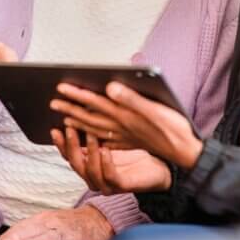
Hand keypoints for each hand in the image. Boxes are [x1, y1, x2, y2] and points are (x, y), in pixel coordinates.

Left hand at [0, 205, 113, 239]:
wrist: (96, 220)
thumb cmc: (67, 224)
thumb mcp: (48, 223)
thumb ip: (30, 231)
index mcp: (42, 219)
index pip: (21, 227)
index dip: (7, 237)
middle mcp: (52, 223)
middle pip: (31, 229)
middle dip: (16, 237)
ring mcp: (64, 232)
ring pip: (49, 236)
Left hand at [50, 82, 202, 169]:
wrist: (186, 153)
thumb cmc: (174, 129)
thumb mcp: (156, 110)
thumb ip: (131, 98)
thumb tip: (110, 87)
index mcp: (125, 116)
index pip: (96, 102)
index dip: (78, 94)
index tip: (61, 87)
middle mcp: (121, 127)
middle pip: (91, 117)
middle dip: (71, 109)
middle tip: (53, 102)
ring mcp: (125, 137)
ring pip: (96, 129)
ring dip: (79, 123)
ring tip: (64, 119)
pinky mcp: (132, 142)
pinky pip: (106, 140)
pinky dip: (94, 136)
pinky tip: (90, 136)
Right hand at [53, 126, 171, 193]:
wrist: (159, 168)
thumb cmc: (134, 152)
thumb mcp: (111, 137)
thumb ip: (95, 129)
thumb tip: (79, 110)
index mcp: (90, 166)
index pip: (69, 156)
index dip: (61, 144)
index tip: (55, 130)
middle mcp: (95, 178)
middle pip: (76, 165)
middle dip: (71, 146)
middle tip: (69, 129)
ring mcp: (108, 184)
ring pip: (91, 172)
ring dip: (89, 153)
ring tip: (91, 135)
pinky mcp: (123, 186)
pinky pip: (110, 177)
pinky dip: (106, 163)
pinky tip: (106, 150)